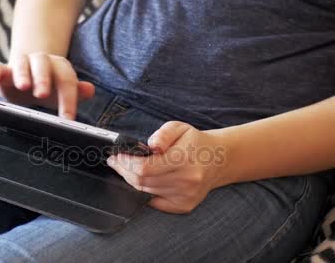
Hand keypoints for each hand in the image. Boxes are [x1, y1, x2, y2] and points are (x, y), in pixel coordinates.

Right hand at [0, 53, 94, 119]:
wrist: (29, 77)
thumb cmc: (50, 87)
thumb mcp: (63, 92)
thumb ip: (76, 92)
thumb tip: (90, 90)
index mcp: (59, 68)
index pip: (66, 81)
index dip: (68, 100)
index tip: (68, 119)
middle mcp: (40, 62)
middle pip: (43, 66)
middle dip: (44, 79)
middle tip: (43, 94)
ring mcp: (20, 64)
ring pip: (21, 65)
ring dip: (22, 75)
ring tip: (23, 86)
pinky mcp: (2, 70)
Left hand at [107, 121, 226, 213]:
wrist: (218, 159)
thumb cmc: (195, 142)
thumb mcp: (179, 128)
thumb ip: (162, 134)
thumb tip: (151, 146)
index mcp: (184, 159)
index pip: (145, 168)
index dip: (126, 163)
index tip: (116, 156)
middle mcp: (186, 180)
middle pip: (143, 182)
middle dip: (124, 171)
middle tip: (116, 162)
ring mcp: (186, 196)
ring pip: (146, 192)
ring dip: (132, 181)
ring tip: (127, 168)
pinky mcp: (185, 206)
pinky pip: (155, 202)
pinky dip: (145, 192)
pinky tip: (142, 180)